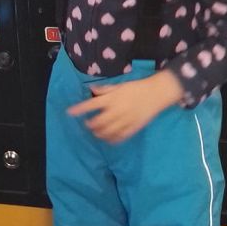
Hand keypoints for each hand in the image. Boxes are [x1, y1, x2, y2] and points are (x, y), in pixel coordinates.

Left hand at [67, 70, 183, 143]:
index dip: (79, 109)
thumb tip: (91, 90)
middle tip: (88, 125)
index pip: (91, 104)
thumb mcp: (119, 85)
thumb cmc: (136, 88)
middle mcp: (117, 110)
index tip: (69, 113)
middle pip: (98, 122)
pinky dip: (112, 140)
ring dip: (99, 134)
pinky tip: (108, 140)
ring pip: (108, 132)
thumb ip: (104, 89)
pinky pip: (120, 137)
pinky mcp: (133, 128)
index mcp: (112, 98)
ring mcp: (125, 120)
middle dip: (90, 125)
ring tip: (96, 133)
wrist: (156, 93)